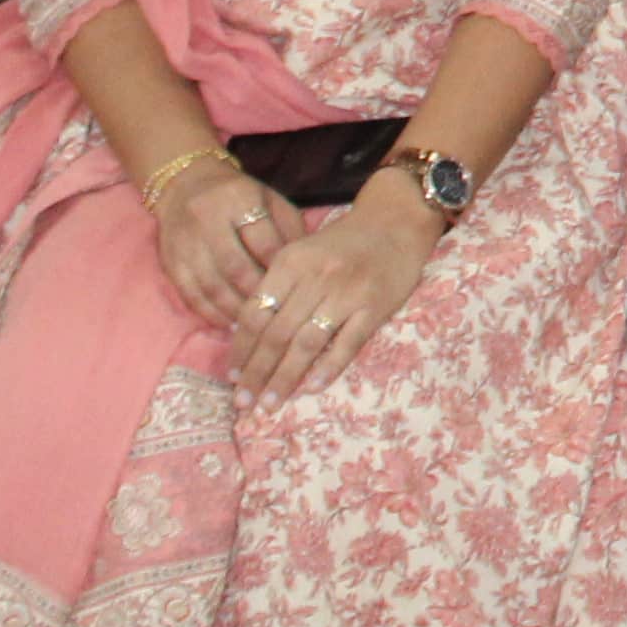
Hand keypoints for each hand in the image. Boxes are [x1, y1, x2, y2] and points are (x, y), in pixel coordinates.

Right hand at [147, 157, 287, 327]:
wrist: (185, 185)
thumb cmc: (240, 197)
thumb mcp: (270, 201)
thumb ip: (289, 230)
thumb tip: (304, 270)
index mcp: (238, 199)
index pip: (263, 242)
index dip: (280, 269)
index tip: (295, 288)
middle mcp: (207, 220)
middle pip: (236, 267)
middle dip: (259, 294)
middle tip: (278, 314)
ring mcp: (185, 244)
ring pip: (212, 286)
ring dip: (236, 310)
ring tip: (257, 325)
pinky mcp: (171, 263)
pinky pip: (191, 296)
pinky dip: (212, 314)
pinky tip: (230, 325)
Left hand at [232, 183, 441, 400]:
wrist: (395, 223)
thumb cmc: (342, 242)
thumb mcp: (301, 252)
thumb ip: (276, 286)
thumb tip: (246, 332)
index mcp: (290, 262)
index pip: (256, 313)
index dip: (241, 348)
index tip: (231, 376)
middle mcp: (315, 277)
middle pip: (277, 333)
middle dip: (257, 372)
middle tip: (243, 401)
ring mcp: (346, 293)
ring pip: (307, 344)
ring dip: (285, 378)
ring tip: (270, 404)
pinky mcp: (374, 307)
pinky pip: (348, 343)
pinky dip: (329, 367)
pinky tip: (313, 387)